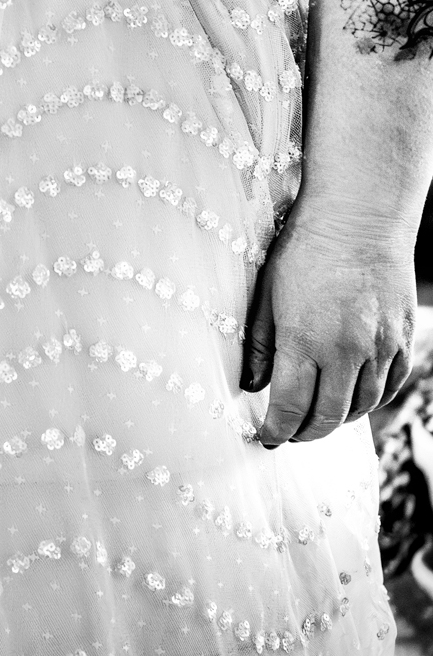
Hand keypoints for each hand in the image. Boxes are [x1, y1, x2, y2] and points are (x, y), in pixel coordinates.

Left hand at [241, 204, 415, 446]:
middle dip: (305, 434)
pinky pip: (389, 385)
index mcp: (305, 340)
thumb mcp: (266, 296)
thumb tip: (252, 386)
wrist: (360, 219)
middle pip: (328, 415)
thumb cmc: (303, 252)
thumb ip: (260, 346)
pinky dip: (369, 400)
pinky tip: (351, 399)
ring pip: (361, 405)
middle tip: (289, 437)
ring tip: (317, 421)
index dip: (276, 429)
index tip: (265, 437)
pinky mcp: (403, 338)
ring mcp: (380, 346)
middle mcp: (347, 350)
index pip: (290, 405)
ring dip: (338, 420)